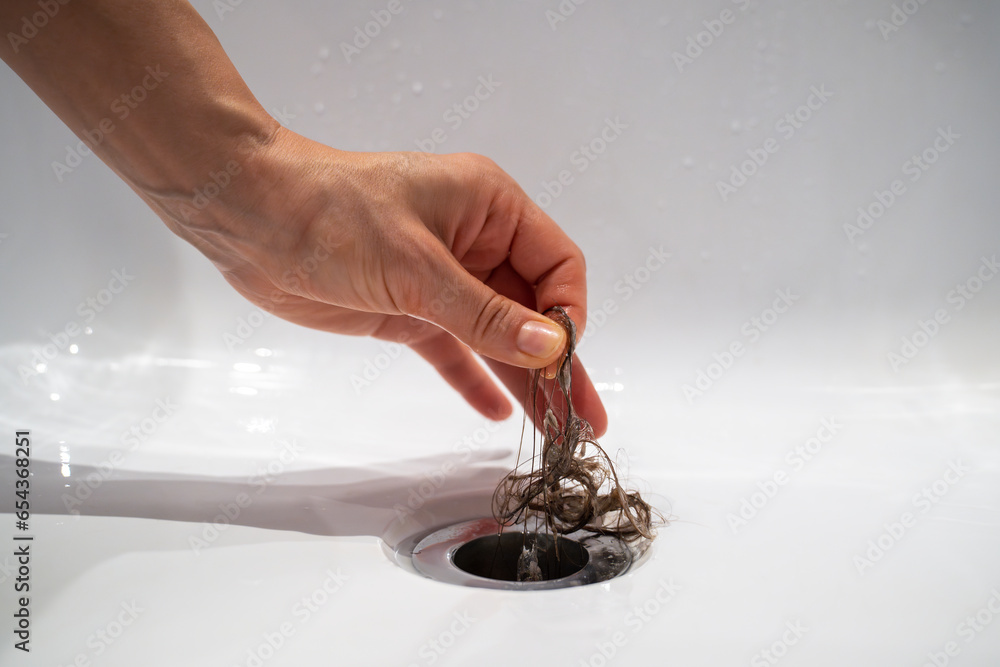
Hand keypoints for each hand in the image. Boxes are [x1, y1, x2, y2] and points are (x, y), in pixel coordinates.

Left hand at [151, 127, 608, 434]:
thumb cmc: (333, 214)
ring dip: (524, 379)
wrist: (249, 215)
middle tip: (585, 421)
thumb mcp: (417, 266)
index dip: (566, 315)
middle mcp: (474, 242)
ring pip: (496, 335)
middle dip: (558, 363)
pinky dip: (473, 378)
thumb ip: (485, 313)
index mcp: (491, 208)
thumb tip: (553, 347)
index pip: (556, 266)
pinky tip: (497, 411)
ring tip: (555, 431)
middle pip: (532, 309)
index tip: (562, 362)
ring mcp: (440, 279)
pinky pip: (453, 349)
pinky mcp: (407, 309)